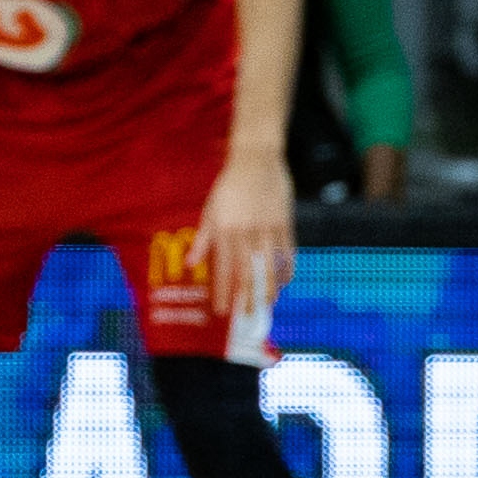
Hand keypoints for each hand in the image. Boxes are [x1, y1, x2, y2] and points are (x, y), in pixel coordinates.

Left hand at [195, 145, 296, 330]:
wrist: (256, 161)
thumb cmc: (228, 187)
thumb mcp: (210, 211)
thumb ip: (203, 240)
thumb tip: (190, 265)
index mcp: (224, 230)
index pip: (222, 269)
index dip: (222, 292)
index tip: (221, 311)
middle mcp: (246, 232)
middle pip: (247, 272)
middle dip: (246, 297)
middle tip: (246, 316)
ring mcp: (267, 228)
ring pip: (269, 266)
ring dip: (268, 288)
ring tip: (267, 304)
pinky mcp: (284, 223)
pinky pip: (287, 252)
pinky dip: (286, 269)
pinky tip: (284, 281)